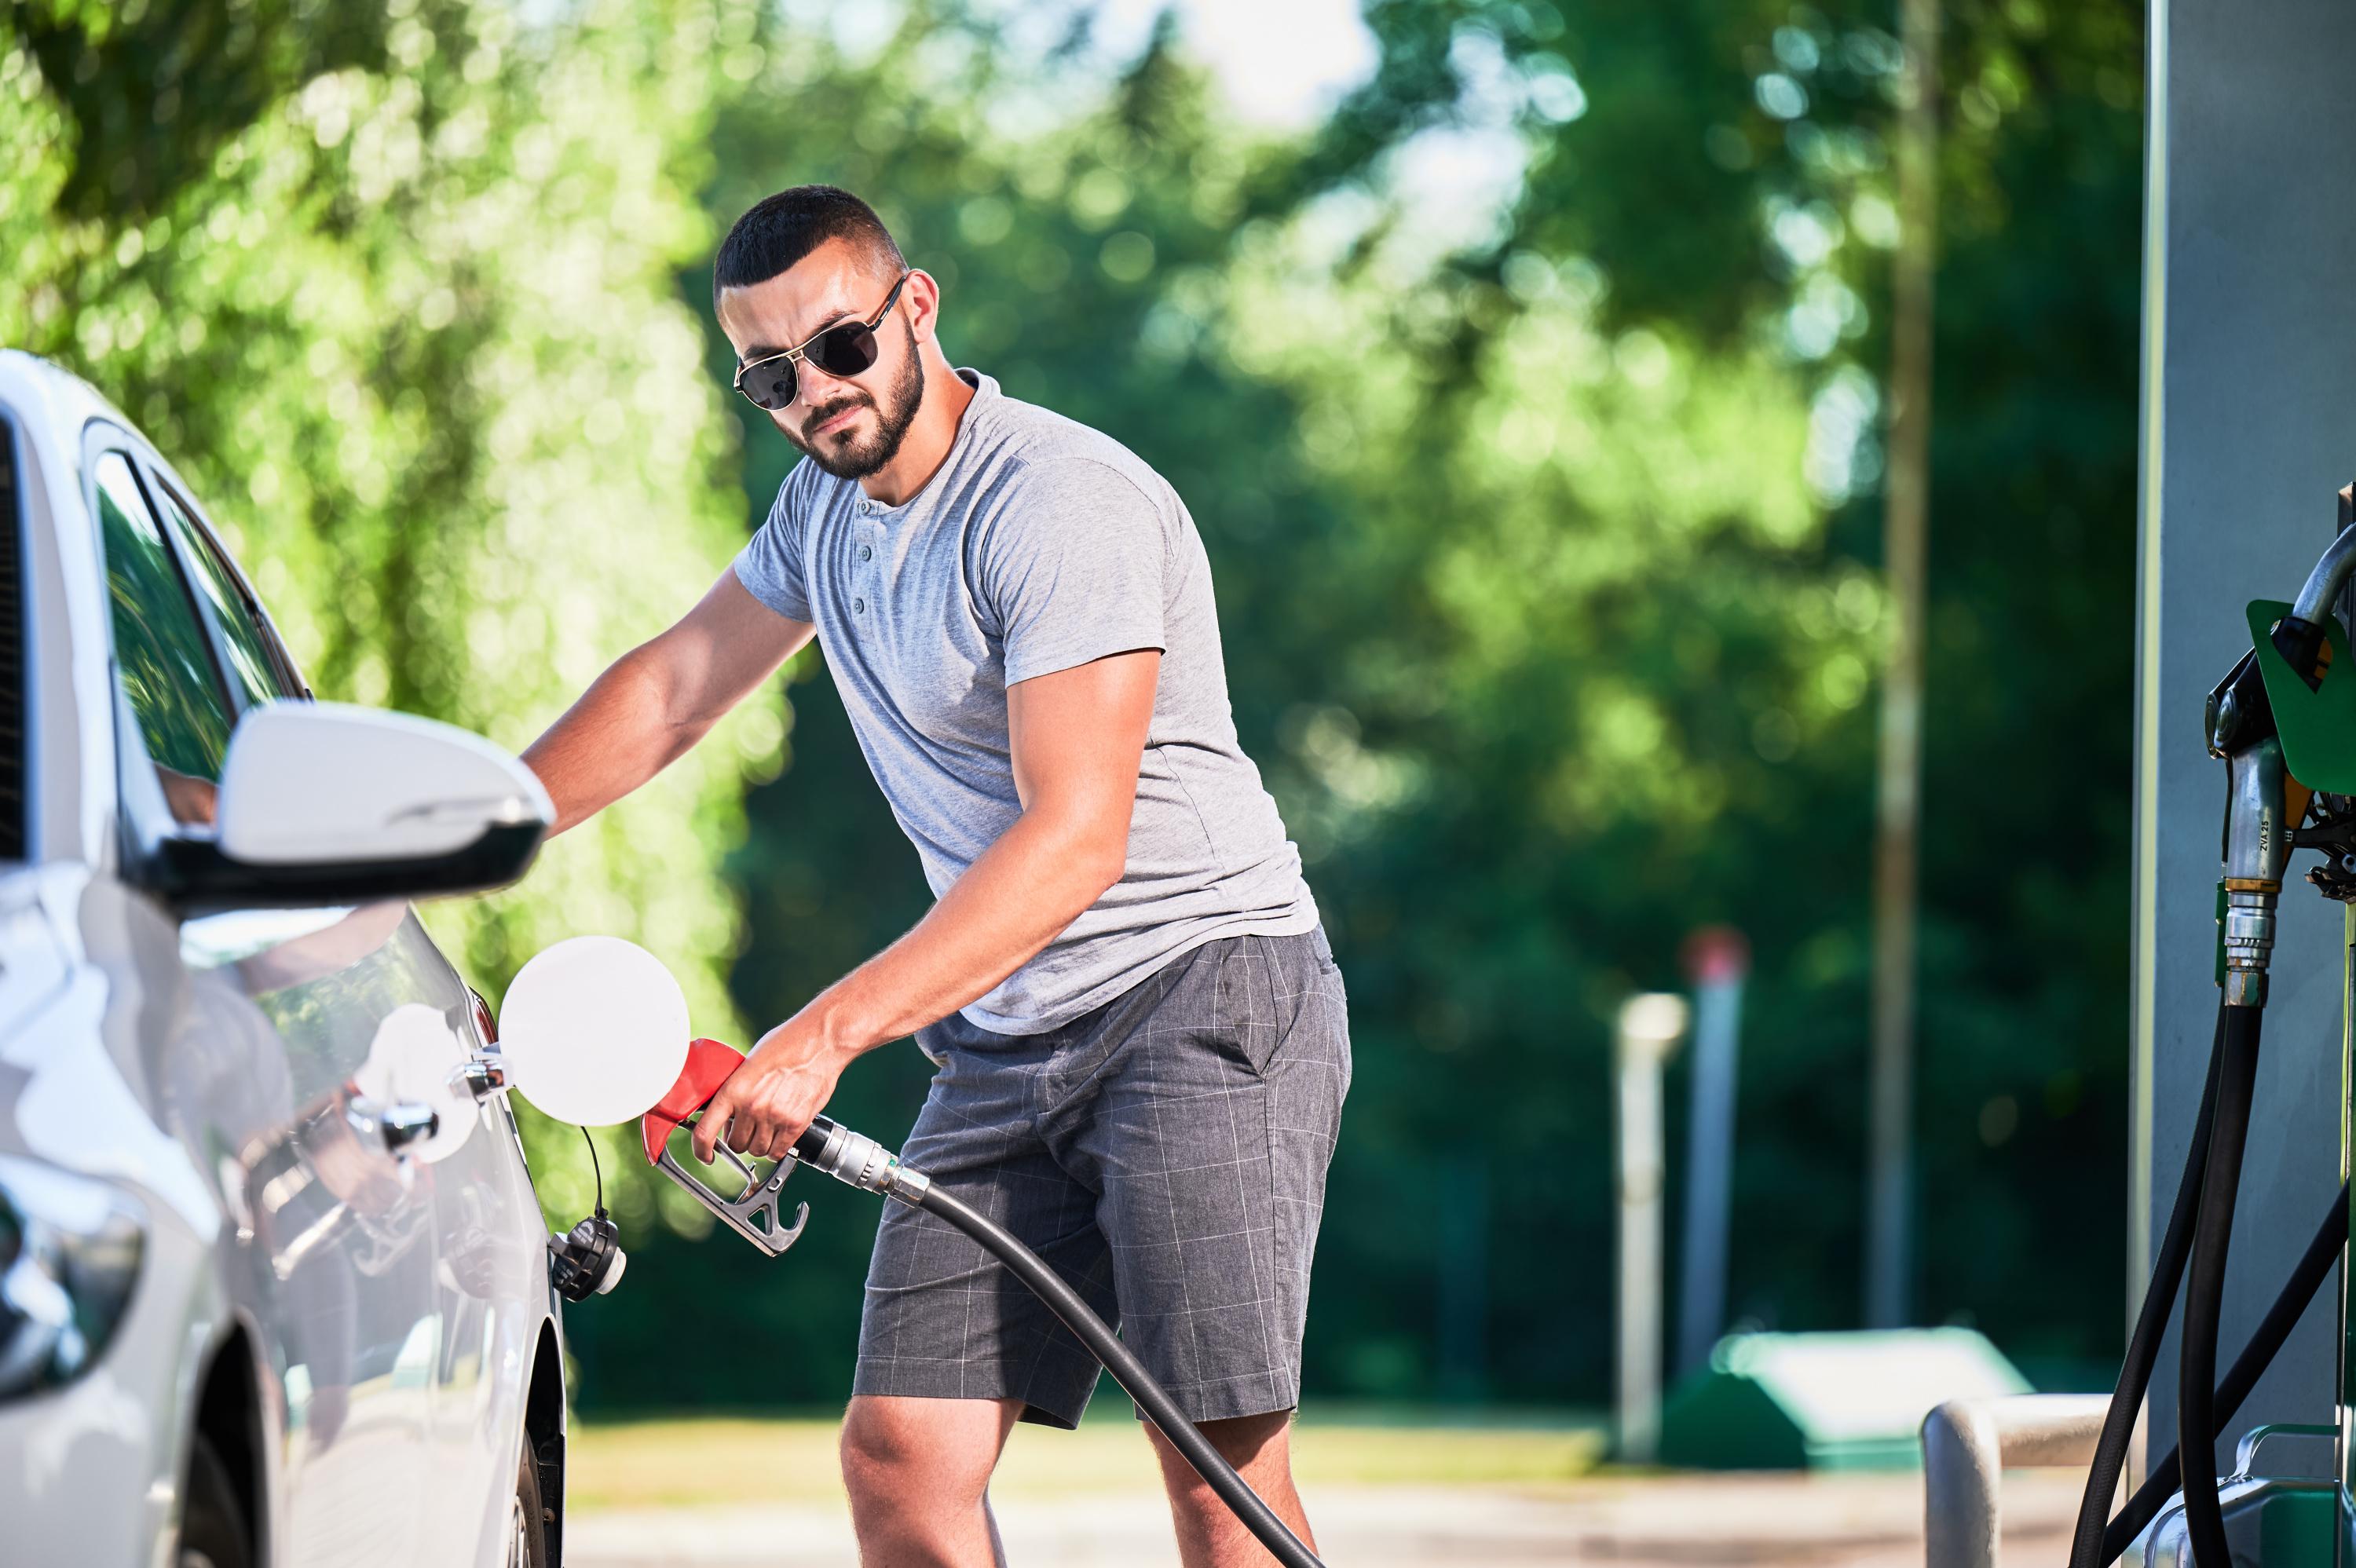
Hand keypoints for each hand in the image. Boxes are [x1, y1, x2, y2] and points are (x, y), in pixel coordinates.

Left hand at [692, 1013, 851, 1165]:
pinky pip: (779, 1151)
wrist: (821, 1041)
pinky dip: (778, 1148)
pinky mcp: (796, 1123)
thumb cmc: (787, 1044)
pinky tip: (781, 1134)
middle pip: (736, 1144)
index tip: (705, 1154)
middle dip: (740, 1137)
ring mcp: (775, 1117)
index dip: (701, 1149)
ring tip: (768, 1126)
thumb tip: (728, 1114)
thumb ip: (737, 1090)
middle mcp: (752, 1106)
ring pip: (757, 1150)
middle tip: (749, 1125)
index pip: (705, 1131)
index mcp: (734, 1089)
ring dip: (760, 1143)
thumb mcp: (750, 1063)